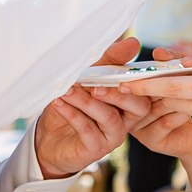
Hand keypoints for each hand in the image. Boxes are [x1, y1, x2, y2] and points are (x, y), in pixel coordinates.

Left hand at [34, 38, 149, 180]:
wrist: (48, 139)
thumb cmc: (72, 106)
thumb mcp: (87, 79)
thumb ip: (108, 63)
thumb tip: (133, 43)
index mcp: (129, 100)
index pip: (143, 88)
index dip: (138, 78)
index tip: (120, 67)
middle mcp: (127, 119)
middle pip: (138, 106)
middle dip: (117, 93)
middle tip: (96, 84)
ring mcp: (113, 135)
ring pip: (109, 117)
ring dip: (86, 101)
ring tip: (67, 90)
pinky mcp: (96, 149)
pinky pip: (88, 129)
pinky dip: (72, 114)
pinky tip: (59, 103)